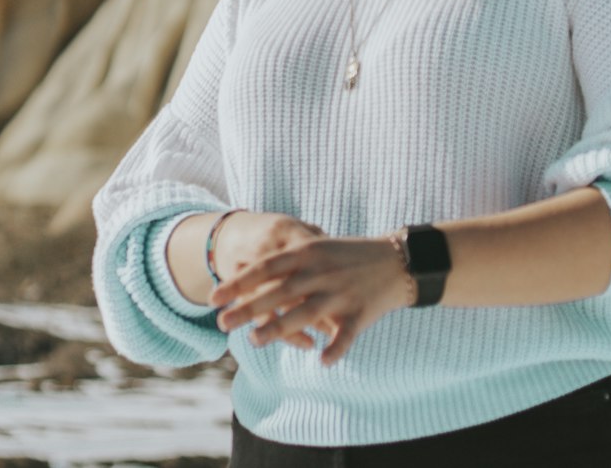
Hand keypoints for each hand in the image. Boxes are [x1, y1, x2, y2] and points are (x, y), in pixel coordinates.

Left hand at [212, 232, 410, 365]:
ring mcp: (340, 292)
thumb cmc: (346, 256)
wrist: (396, 260)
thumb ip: (284, 260)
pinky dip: (334, 348)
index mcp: (309, 252)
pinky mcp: (359, 313)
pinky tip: (321, 361)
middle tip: (221, 324)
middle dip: (249, 308)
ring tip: (254, 341)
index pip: (267, 266)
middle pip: (279, 291)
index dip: (239, 282)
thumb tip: (240, 265)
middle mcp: (321, 271)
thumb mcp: (315, 248)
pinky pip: (344, 334)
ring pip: (306, 313)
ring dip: (280, 328)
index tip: (214, 297)